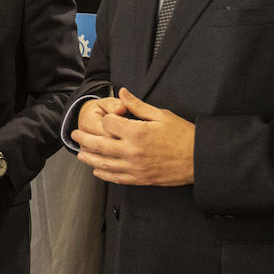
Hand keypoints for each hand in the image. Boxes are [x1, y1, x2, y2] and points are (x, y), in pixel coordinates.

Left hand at [72, 88, 194, 185]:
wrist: (198, 159)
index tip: (105, 116)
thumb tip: (122, 93)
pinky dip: (104, 174)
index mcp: (136, 132)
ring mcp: (134, 167)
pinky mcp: (139, 179)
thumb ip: (138, 106)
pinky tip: (98, 170)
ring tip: (80, 153)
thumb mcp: (161, 115)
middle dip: (84, 139)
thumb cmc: (183, 135)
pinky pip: (116, 178)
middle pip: (99, 145)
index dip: (105, 118)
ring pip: (103, 164)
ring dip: (89, 158)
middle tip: (74, 135)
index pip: (109, 124)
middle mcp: (131, 151)